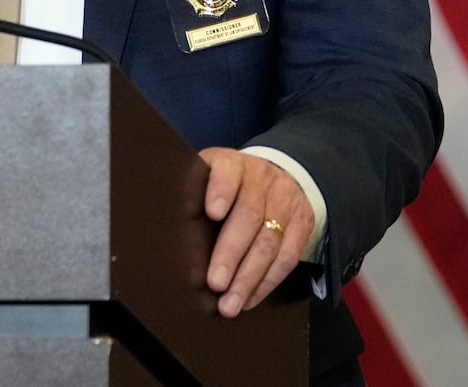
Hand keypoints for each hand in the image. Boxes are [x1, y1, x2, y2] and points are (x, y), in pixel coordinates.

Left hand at [198, 147, 314, 317]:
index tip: (211, 212)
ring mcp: (285, 202)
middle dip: (231, 252)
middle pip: (249, 215)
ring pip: (269, 242)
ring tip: (229, 304)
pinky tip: (248, 299)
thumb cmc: (229, 184)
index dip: (221, 190)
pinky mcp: (302, 224)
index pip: (228, 172)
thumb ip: (192, 194)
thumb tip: (165, 226)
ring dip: (248, 278)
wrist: (279, 174)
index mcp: (232, 164)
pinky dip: (267, 283)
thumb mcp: (209, 175)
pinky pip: (288, 257)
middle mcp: (262, 180)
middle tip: (215, 282)